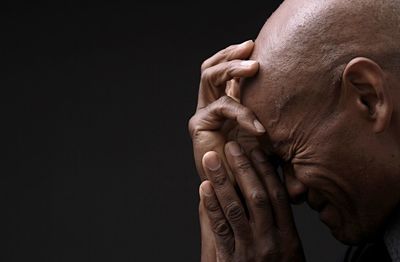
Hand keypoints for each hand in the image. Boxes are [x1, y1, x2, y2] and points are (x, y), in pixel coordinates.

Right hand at [188, 40, 264, 181]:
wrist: (236, 193)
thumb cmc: (257, 165)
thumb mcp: (272, 135)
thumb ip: (277, 116)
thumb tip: (308, 96)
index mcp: (227, 102)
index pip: (227, 71)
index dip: (240, 56)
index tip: (263, 49)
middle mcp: (212, 104)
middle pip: (212, 66)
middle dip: (231, 53)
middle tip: (251, 46)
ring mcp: (203, 113)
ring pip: (208, 75)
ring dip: (231, 67)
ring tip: (253, 67)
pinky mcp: (198, 124)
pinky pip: (221, 106)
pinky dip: (242, 112)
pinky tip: (258, 127)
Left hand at [199, 142, 304, 261]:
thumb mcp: (289, 253)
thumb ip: (280, 226)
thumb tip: (269, 194)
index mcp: (289, 237)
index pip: (277, 195)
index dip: (265, 171)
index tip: (255, 150)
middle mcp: (272, 240)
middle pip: (257, 196)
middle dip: (243, 169)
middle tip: (232, 146)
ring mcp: (251, 250)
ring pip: (236, 208)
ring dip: (222, 181)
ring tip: (211, 159)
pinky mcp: (232, 259)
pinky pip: (220, 228)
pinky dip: (211, 205)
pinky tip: (204, 188)